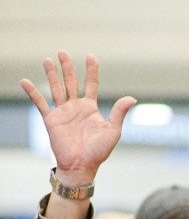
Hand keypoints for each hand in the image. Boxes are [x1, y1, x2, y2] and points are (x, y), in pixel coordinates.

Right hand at [20, 52, 135, 183]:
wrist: (81, 166)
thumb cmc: (99, 151)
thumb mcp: (113, 130)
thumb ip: (119, 113)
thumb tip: (132, 98)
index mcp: (91, 108)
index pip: (91, 84)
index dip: (91, 70)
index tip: (90, 56)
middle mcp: (76, 107)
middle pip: (71, 82)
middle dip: (67, 67)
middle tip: (62, 52)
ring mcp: (63, 112)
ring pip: (56, 88)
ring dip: (52, 75)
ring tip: (47, 60)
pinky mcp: (51, 120)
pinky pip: (40, 103)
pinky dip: (33, 93)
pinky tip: (25, 81)